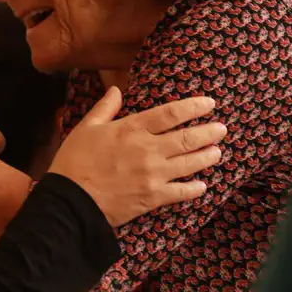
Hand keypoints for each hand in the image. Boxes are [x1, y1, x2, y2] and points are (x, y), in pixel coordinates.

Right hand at [49, 87, 224, 226]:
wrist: (70, 202)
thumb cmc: (74, 163)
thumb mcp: (86, 128)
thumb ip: (105, 108)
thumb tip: (115, 90)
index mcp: (132, 129)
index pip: (171, 113)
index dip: (193, 107)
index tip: (209, 103)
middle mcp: (148, 150)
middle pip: (187, 138)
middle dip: (208, 132)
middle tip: (222, 129)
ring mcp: (153, 175)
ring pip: (190, 163)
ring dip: (207, 157)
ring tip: (217, 152)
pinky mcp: (152, 198)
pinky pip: (181, 192)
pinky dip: (195, 189)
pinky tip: (202, 186)